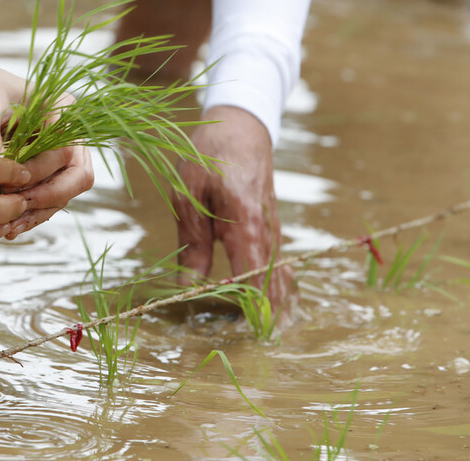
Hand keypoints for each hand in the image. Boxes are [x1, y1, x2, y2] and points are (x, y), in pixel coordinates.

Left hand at [0, 48, 93, 236]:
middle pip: (77, 176)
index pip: (66, 149)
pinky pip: (48, 200)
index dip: (40, 171)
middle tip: (12, 211)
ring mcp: (60, 156)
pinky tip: (7, 227)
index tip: (4, 184)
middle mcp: (69, 133)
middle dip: (47, 197)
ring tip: (8, 227)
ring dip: (39, 212)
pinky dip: (30, 215)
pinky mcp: (45, 173)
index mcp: (62, 108)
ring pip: (65, 193)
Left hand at [174, 106, 296, 316]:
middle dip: (271, 313)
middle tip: (266, 345)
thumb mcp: (188, 194)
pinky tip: (278, 304)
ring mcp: (273, 227)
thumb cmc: (209, 155)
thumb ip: (193, 242)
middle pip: (274, 281)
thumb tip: (190, 287)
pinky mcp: (270, 224)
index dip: (250, 306)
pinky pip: (278, 261)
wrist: (243, 124)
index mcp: (245, 223)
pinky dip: (279, 284)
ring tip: (277, 334)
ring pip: (281, 272)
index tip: (246, 332)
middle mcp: (267, 230)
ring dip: (278, 303)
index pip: (253, 276)